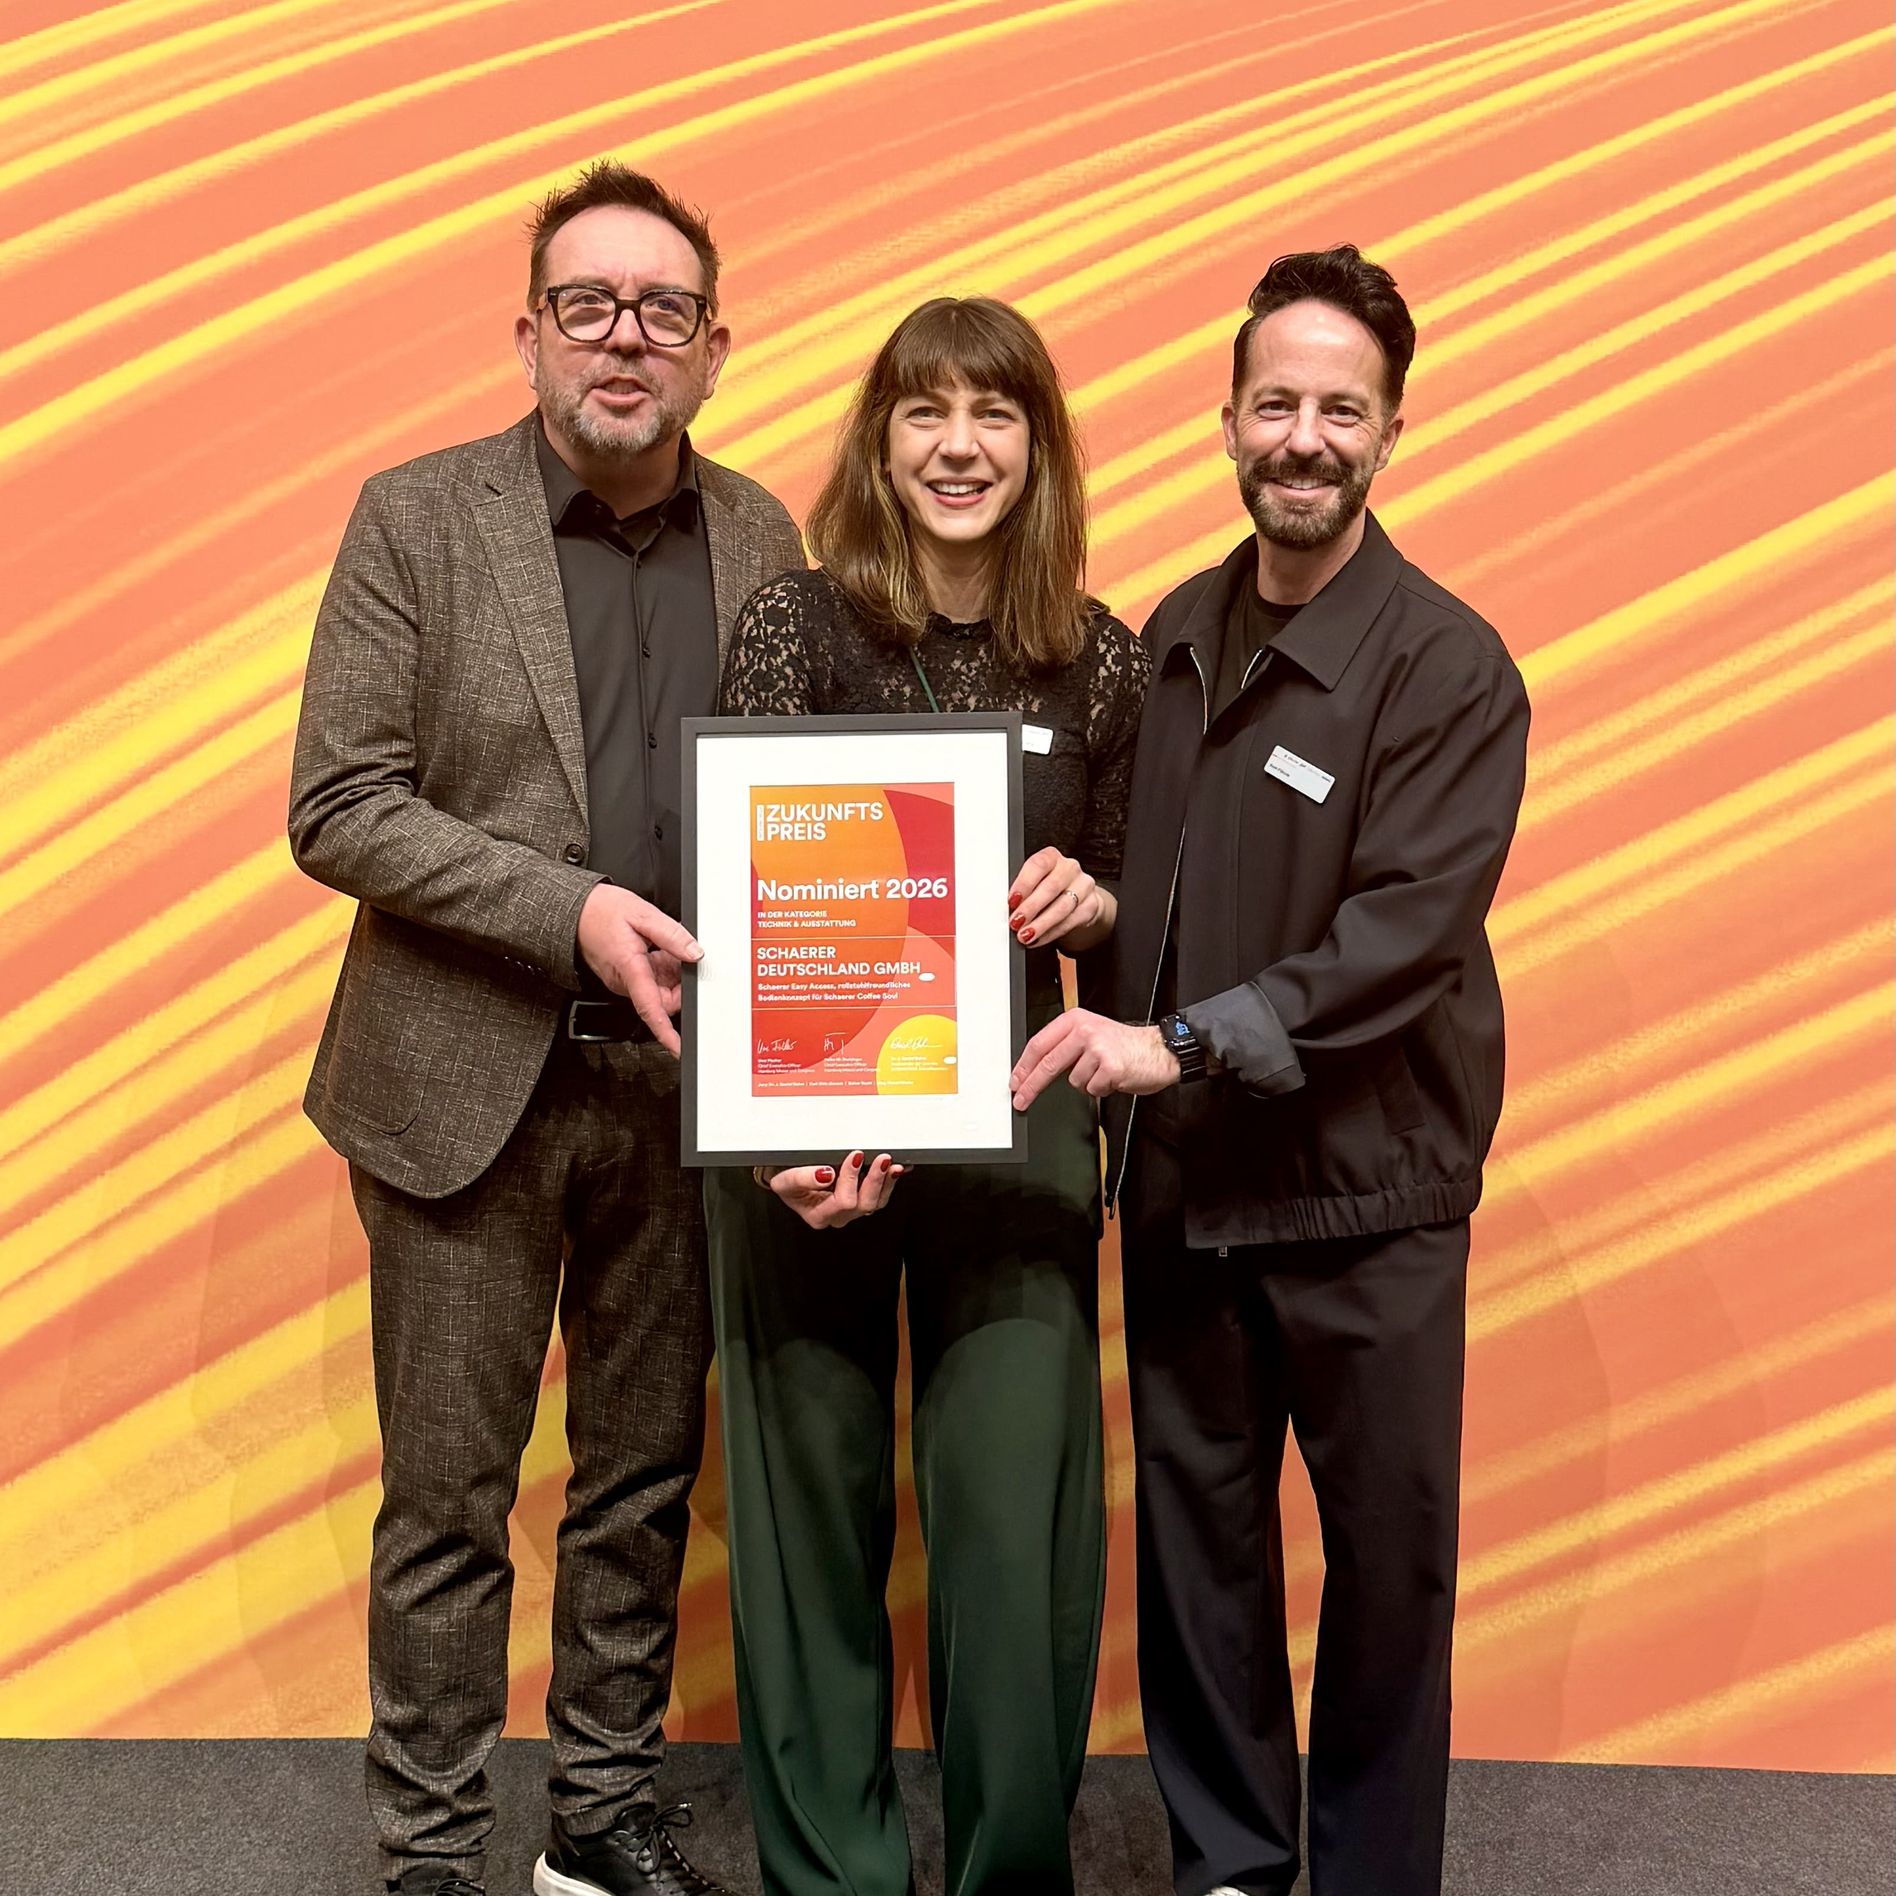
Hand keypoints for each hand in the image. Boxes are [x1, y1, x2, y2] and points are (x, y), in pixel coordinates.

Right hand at [576, 884, 701, 1055]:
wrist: (575, 912)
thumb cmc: (600, 912)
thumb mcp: (642, 914)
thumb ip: (672, 934)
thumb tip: (695, 953)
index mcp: (630, 969)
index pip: (651, 1010)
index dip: (666, 1033)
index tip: (679, 1048)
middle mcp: (625, 982)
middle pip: (662, 1001)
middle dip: (680, 985)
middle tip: (684, 959)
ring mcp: (624, 981)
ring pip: (659, 991)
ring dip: (672, 975)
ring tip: (668, 949)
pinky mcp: (625, 976)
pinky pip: (651, 981)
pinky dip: (662, 969)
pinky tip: (660, 951)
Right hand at [764, 1150, 904, 1228]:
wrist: (787, 1182)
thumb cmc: (787, 1183)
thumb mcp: (785, 1180)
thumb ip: (802, 1178)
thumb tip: (825, 1174)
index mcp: (819, 1215)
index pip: (842, 1201)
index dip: (851, 1179)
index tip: (854, 1156)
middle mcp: (837, 1216)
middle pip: (863, 1205)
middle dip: (874, 1180)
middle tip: (880, 1158)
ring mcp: (851, 1210)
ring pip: (875, 1203)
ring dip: (885, 1182)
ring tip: (891, 1164)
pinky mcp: (860, 1201)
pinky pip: (880, 1197)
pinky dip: (889, 1183)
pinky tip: (895, 1170)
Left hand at [1007, 847, 1111, 950]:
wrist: (1076, 899)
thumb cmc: (1047, 888)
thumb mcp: (1033, 883)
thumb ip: (1022, 891)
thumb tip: (1007, 908)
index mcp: (1051, 857)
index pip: (1038, 865)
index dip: (1024, 883)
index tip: (1011, 901)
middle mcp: (1069, 868)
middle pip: (1051, 887)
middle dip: (1031, 908)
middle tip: (1016, 922)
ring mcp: (1083, 886)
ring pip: (1062, 907)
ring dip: (1041, 924)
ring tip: (1026, 935)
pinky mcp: (1091, 905)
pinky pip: (1070, 922)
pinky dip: (1051, 933)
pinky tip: (1038, 939)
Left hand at [1010, 1010, 1179, 1110]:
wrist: (1159, 1050)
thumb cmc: (1123, 1046)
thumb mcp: (1091, 1035)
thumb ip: (1064, 1047)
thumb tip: (1034, 1070)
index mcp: (1075, 1019)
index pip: (1039, 1043)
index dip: (1023, 1066)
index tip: (1015, 1081)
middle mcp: (1084, 1030)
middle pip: (1047, 1063)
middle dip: (1031, 1086)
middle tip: (1021, 1100)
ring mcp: (1097, 1048)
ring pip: (1072, 1081)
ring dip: (1086, 1083)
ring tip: (1102, 1073)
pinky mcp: (1110, 1066)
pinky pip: (1092, 1089)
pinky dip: (1100, 1089)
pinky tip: (1112, 1078)